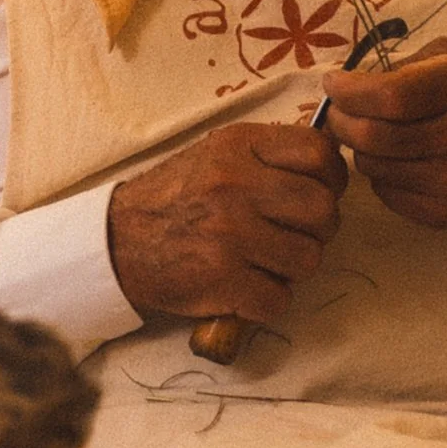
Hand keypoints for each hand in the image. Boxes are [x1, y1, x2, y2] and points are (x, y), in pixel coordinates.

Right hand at [107, 119, 345, 327]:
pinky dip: (267, 300)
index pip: (319, 154)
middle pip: (323, 210)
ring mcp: (229, 233)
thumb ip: (269, 157)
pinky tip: (246, 287)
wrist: (116, 241)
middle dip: (318, 230)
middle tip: (293, 235)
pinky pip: (279, 299)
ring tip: (266, 261)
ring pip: (309, 259)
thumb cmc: (176, 198)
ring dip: (293, 268)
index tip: (316, 193)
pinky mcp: (221, 279)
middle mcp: (235, 185)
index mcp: (238, 147)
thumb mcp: (217, 155)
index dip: (330, 179)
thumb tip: (331, 169)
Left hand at [324, 43, 446, 232]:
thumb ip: (412, 62)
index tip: (334, 85)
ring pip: (373, 168)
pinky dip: (380, 175)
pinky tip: (395, 159)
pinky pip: (388, 194)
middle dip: (342, 121)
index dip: (351, 92)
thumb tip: (354, 83)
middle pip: (373, 136)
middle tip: (338, 112)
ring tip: (370, 133)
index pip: (391, 96)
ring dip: (360, 148)